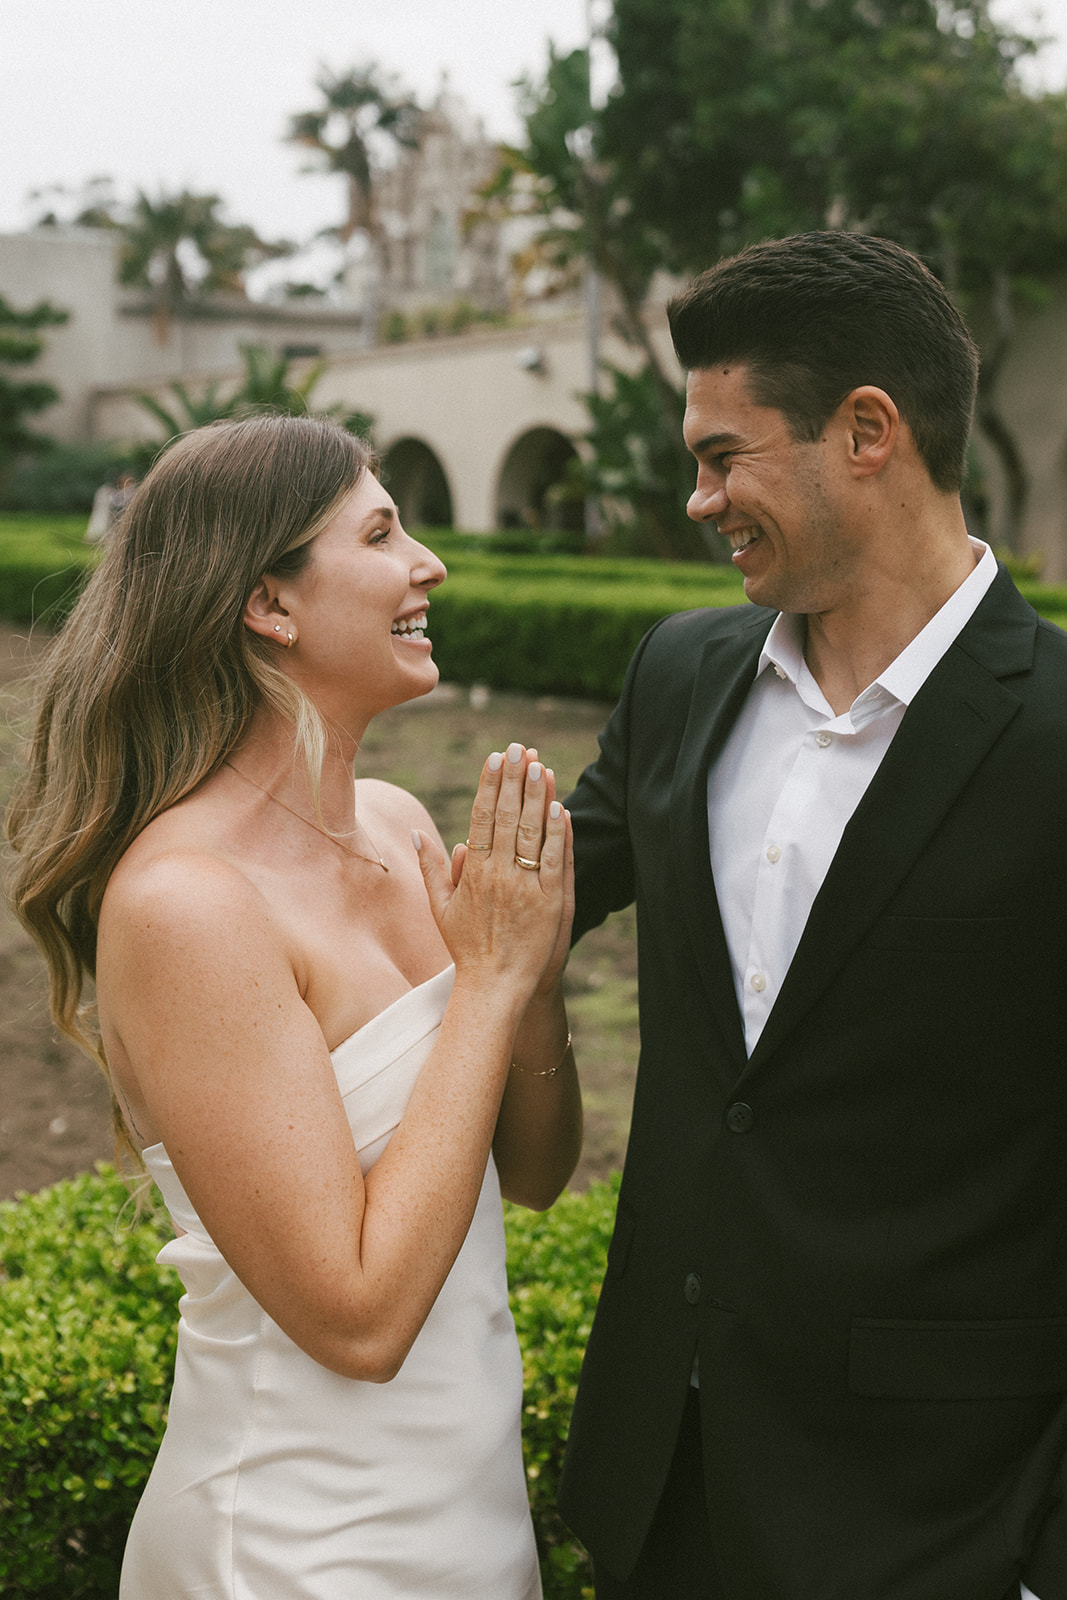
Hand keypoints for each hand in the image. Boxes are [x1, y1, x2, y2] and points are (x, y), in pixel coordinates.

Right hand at [414, 743, 567, 999]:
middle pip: (506, 816)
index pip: (481, 818)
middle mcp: (498, 875)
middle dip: (514, 779)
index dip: (489, 785)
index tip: (494, 758)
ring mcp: (525, 887)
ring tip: (540, 765)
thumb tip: (418, 833)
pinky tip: (560, 807)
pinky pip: (553, 859)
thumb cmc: (467, 947)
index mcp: (472, 874)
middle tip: (520, 748)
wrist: (496, 985)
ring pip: (531, 832)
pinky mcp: (549, 901)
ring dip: (536, 796)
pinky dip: (557, 832)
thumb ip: (433, 868)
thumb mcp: (441, 908)